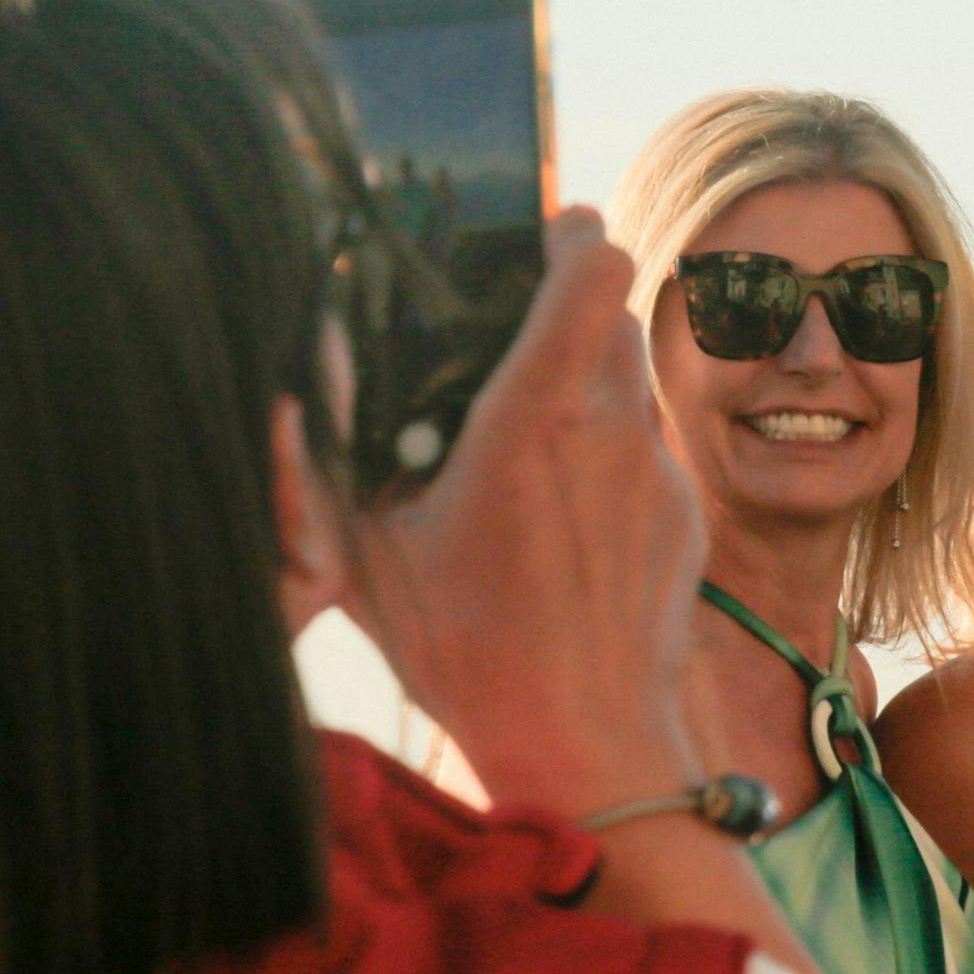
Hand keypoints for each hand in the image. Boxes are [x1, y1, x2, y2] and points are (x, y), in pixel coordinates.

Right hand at [345, 214, 708, 820]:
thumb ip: (322, 463)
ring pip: (634, 381)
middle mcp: (610, 431)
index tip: (544, 230)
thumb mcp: (365, 557)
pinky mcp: (685, 513)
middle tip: (511, 336)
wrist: (588, 743)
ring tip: (526, 438)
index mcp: (531, 420)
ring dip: (589, 384)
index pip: (592, 272)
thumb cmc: (469, 652)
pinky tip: (561, 516)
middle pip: (613, 313)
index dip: (572, 236)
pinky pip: (648, 450)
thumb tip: (289, 384)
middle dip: (568, 307)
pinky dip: (609, 457)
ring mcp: (658, 471)